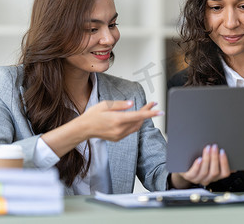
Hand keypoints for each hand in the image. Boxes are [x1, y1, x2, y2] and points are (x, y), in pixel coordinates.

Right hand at [41, 100, 161, 157]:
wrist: (84, 129)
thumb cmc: (92, 115)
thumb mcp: (105, 105)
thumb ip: (120, 104)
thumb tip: (132, 104)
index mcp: (118, 119)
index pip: (139, 116)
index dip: (150, 113)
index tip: (159, 110)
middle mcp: (120, 129)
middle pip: (139, 121)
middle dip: (147, 113)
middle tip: (152, 105)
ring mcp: (119, 135)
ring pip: (136, 127)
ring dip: (142, 119)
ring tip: (146, 110)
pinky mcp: (118, 138)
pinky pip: (130, 131)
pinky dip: (135, 123)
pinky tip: (135, 117)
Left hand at [171, 144, 230, 188]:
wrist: (185, 168)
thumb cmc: (200, 163)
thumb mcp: (211, 162)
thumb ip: (220, 160)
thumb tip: (230, 153)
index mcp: (216, 176)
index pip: (225, 173)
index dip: (224, 162)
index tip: (222, 151)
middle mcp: (208, 179)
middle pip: (214, 172)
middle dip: (215, 158)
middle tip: (214, 147)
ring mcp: (198, 179)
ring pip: (205, 172)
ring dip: (207, 159)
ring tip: (207, 149)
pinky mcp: (189, 177)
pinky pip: (194, 173)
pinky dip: (197, 166)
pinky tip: (199, 159)